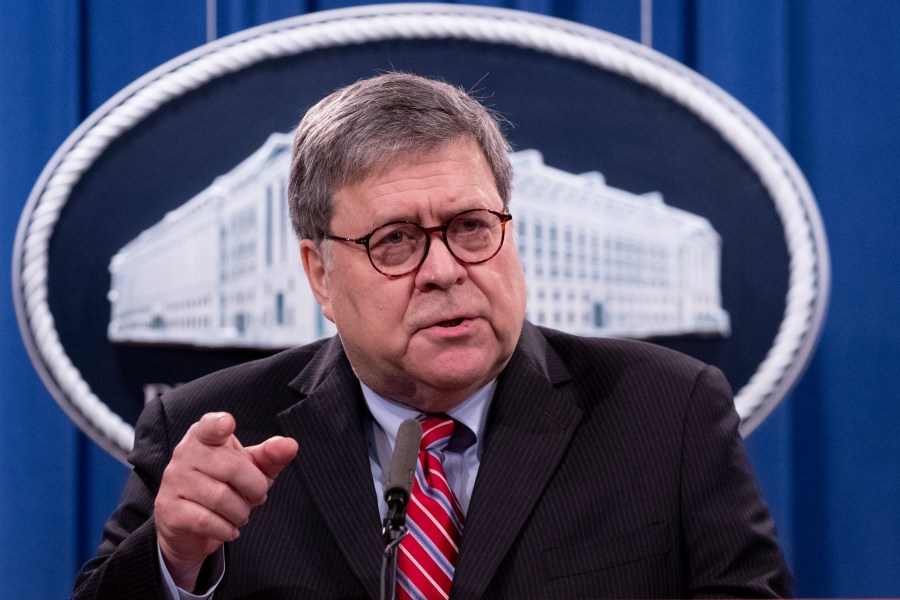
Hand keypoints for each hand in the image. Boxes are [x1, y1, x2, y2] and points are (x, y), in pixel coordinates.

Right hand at [154, 412, 297, 590]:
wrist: (190, 526)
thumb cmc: (225, 486)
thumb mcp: (251, 469)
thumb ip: (270, 455)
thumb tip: (290, 445)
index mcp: (204, 436)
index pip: (209, 426)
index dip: (218, 424)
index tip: (227, 423)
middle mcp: (184, 453)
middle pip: (232, 468)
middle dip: (254, 487)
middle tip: (257, 496)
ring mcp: (173, 481)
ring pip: (220, 498)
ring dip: (241, 512)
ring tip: (241, 513)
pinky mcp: (169, 509)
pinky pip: (206, 520)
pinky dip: (226, 529)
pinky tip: (230, 529)